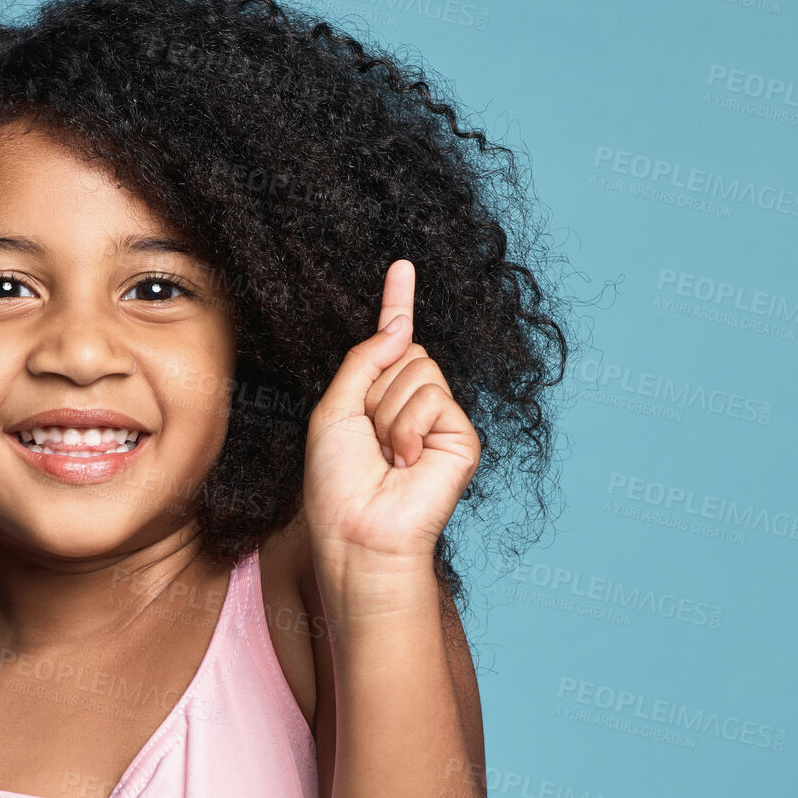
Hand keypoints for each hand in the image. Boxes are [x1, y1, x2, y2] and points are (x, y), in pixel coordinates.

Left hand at [304, 259, 479, 571]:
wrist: (357, 530)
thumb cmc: (337, 482)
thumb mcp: (334, 410)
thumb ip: (364, 362)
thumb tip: (399, 327)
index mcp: (380, 397)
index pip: (392, 342)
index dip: (397, 303)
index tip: (401, 267)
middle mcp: (414, 405)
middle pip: (405, 352)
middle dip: (376, 389)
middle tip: (370, 438)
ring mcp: (441, 421)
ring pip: (418, 372)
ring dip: (388, 413)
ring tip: (387, 455)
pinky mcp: (463, 437)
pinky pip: (434, 397)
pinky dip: (409, 426)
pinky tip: (407, 461)